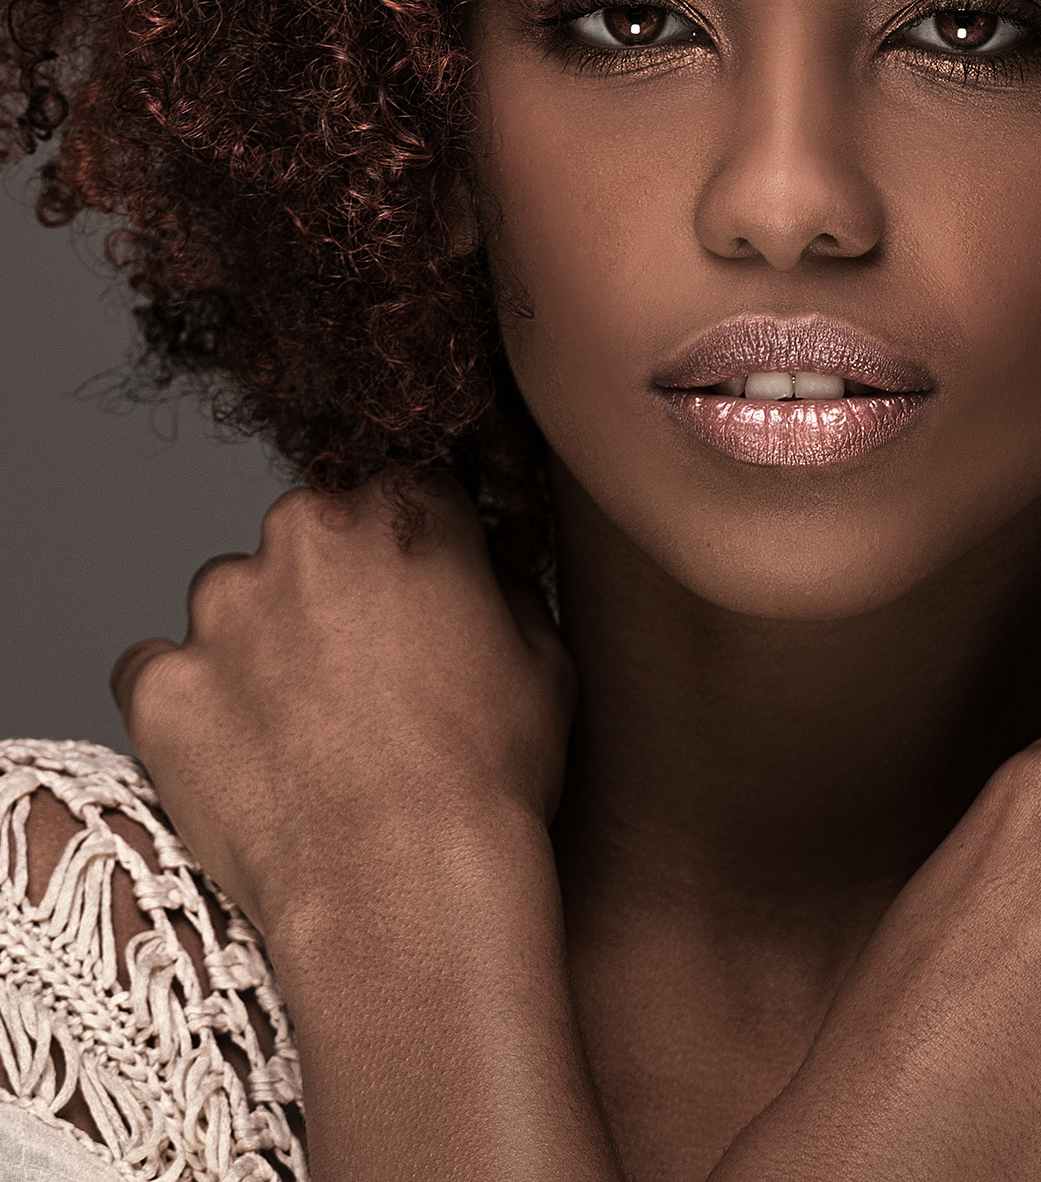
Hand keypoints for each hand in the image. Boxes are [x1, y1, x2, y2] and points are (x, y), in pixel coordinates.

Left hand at [110, 472, 575, 940]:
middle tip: (368, 674)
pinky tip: (244, 755)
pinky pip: (159, 672)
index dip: (418, 547)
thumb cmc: (492, 774)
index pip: (407, 487)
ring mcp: (220, 608)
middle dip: (333, 587)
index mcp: (406, 509)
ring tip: (306, 730)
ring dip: (261, 641)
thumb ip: (500, 585)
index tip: (424, 599)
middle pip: (311, 534)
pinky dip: (194, 702)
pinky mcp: (159, 684)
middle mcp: (304, 531)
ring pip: (234, 600)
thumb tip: (478, 572)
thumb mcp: (544, 657)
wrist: (402, 889)